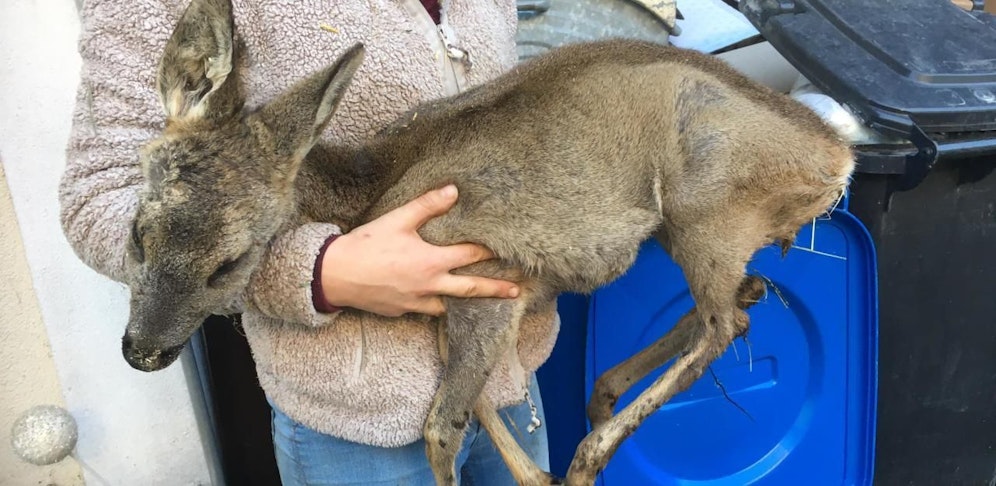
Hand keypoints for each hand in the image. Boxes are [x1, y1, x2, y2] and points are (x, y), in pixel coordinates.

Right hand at [319, 184, 519, 316]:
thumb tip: (453, 191)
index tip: (509, 249)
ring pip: (450, 305)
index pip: (470, 254)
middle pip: (471, 289)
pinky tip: (443, 303)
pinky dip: (439, 307)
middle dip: (496, 289)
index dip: (490, 250)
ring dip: (469, 304)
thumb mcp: (397, 220)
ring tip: (486, 304)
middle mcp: (430, 285)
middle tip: (518, 291)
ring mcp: (417, 302)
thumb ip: (427, 206)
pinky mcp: (403, 312)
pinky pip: (427, 311)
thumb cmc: (366, 245)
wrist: (335, 276)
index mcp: (431, 261)